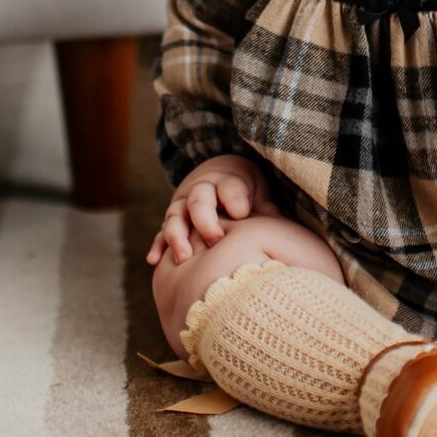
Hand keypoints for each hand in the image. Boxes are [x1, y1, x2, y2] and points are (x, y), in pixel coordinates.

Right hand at [146, 154, 280, 264]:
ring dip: (177, 236)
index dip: (234, 198)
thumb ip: (266, 208)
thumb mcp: (258, 192)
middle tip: (215, 240)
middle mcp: (201, 191)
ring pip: (175, 217)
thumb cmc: (244, 190)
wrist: (215, 176)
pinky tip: (154, 261)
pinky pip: (161, 232)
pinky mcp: (173, 221)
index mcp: (225, 181)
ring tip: (184, 257)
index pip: (228, 186)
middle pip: (198, 201)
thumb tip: (282, 225)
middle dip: (205, 220)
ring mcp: (183, 206)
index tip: (241, 213)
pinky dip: (158, 245)